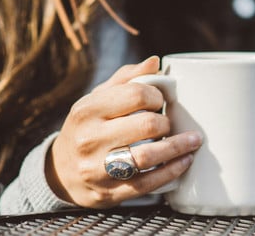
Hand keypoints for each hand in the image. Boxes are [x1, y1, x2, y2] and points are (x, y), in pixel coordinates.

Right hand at [45, 56, 201, 208]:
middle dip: (166, 122)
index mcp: (87, 110)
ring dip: (178, 147)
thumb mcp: (97, 100)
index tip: (160, 101)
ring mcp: (98, 169)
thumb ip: (126, 79)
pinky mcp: (109, 192)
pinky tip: (185, 161)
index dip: (157, 96)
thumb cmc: (88, 128)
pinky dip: (172, 171)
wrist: (61, 173)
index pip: (136, 95)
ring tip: (193, 140)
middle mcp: (89, 139)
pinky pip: (148, 183)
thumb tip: (155, 62)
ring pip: (148, 156)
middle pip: (147, 125)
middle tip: (169, 123)